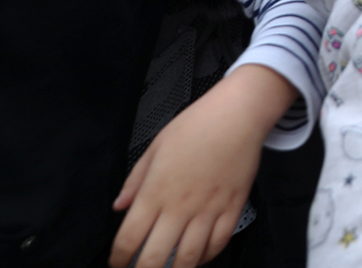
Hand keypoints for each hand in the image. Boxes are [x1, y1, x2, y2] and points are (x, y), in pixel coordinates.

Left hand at [111, 63, 297, 267]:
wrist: (238, 114)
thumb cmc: (196, 125)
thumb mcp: (156, 147)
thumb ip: (135, 181)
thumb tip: (119, 207)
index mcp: (155, 191)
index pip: (129, 239)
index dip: (119, 259)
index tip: (118, 264)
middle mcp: (180, 206)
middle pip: (155, 258)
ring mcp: (209, 209)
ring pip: (188, 257)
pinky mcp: (233, 207)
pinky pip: (219, 242)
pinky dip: (206, 256)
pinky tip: (197, 257)